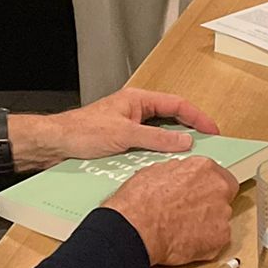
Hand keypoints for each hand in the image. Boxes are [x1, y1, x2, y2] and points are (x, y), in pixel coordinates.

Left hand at [21, 88, 219, 166]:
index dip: (197, 117)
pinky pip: (147, 146)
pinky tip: (163, 167)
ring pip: (159, 135)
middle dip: (189, 132)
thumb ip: (157, 139)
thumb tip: (185, 142)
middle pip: (170, 119)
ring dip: (172, 146)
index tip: (213, 131)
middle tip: (206, 146)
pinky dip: (157, 155)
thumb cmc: (81, 132)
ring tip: (189, 159)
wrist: (55, 144)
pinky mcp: (121, 142)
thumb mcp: (125, 135)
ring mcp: (128, 126)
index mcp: (138, 100)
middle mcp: (135, 111)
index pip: (177, 105)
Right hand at [102, 155, 238, 266]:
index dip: (207, 187)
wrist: (136, 228)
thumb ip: (178, 172)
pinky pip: (217, 240)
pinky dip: (205, 242)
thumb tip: (180, 176)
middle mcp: (218, 188)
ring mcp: (222, 214)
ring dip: (207, 223)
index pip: (219, 175)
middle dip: (210, 204)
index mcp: (204, 168)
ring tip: (183, 229)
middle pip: (223, 196)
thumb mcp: (156, 172)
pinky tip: (186, 241)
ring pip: (220, 219)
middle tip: (190, 213)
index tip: (200, 194)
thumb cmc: (140, 201)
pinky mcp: (221, 238)